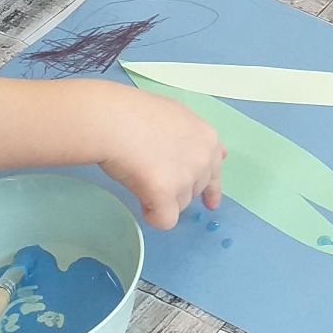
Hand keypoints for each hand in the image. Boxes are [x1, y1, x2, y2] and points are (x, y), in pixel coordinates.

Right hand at [89, 84, 225, 230]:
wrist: (113, 120)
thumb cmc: (135, 112)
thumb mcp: (175, 116)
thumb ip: (194, 136)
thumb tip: (219, 153)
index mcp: (207, 138)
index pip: (215, 171)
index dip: (211, 188)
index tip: (210, 203)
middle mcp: (203, 159)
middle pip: (195, 190)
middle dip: (176, 189)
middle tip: (152, 175)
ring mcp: (186, 177)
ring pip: (179, 205)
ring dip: (161, 199)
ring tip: (139, 177)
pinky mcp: (166, 194)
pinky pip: (165, 220)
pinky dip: (153, 216)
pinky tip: (141, 203)